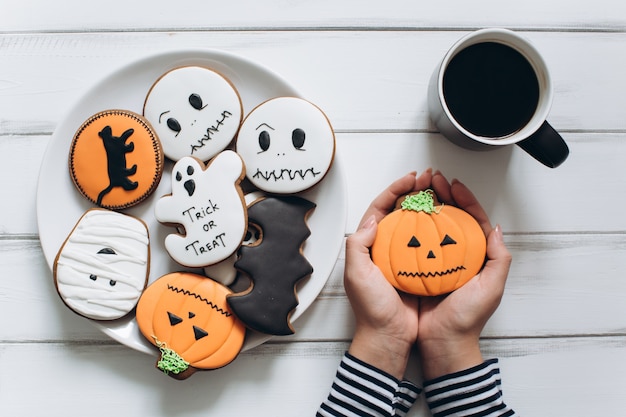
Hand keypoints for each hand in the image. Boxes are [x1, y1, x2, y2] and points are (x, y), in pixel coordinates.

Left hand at [345, 169, 433, 378]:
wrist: (388, 336)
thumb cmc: (371, 308)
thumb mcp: (356, 274)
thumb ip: (358, 244)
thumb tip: (373, 219)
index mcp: (367, 245)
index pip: (380, 208)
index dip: (394, 190)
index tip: (411, 179)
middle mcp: (384, 247)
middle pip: (399, 211)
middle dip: (413, 192)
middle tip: (428, 179)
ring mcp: (401, 257)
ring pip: (414, 223)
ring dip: (425, 206)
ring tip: (439, 193)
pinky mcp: (417, 268)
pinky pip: (427, 242)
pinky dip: (435, 228)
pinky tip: (447, 221)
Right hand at [417, 171, 511, 379]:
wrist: (442, 342)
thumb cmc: (467, 319)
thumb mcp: (491, 288)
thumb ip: (499, 258)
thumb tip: (495, 228)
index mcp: (476, 256)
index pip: (472, 219)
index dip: (465, 199)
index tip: (454, 185)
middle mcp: (456, 255)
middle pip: (451, 218)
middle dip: (443, 195)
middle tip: (433, 180)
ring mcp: (437, 261)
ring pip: (432, 226)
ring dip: (427, 206)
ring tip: (420, 190)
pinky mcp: (418, 268)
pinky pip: (414, 241)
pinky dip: (411, 226)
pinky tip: (405, 215)